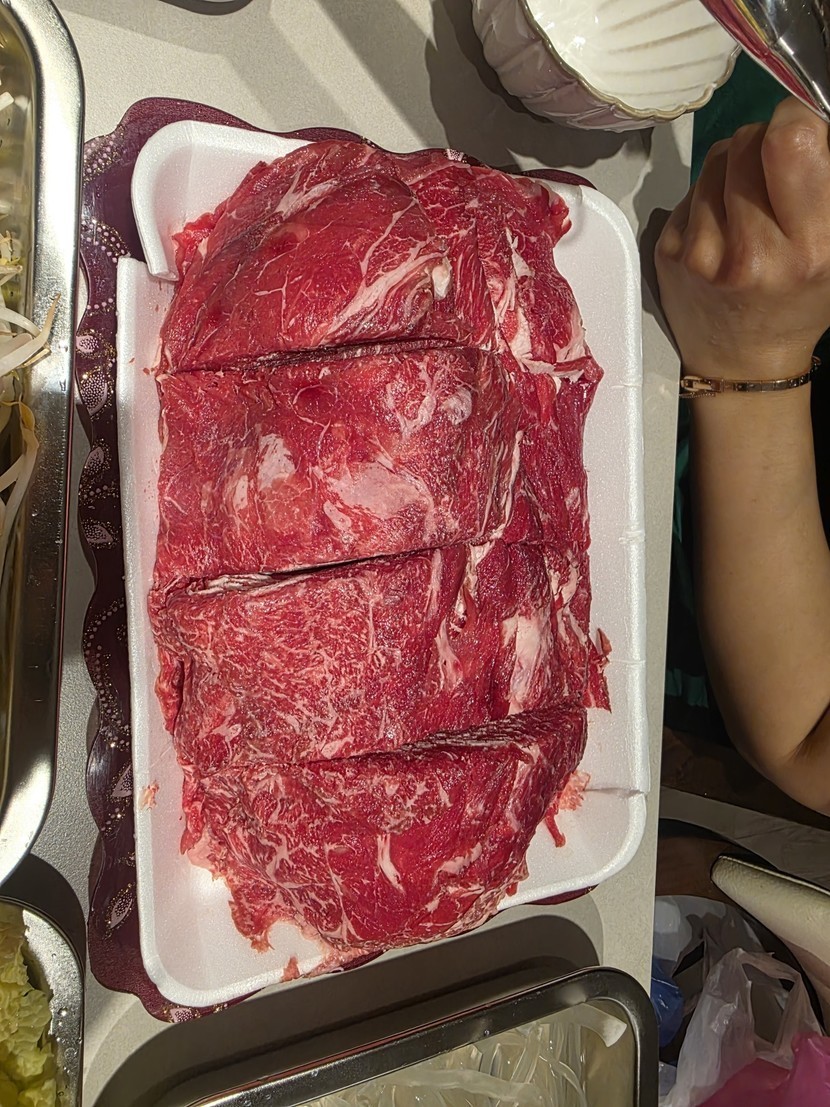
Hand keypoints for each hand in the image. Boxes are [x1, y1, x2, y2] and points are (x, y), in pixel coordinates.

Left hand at [656, 97, 829, 380]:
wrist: (745, 362)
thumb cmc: (800, 299)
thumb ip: (823, 180)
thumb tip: (803, 115)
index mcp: (810, 248)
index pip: (791, 140)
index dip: (794, 119)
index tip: (798, 131)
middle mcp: (753, 252)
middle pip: (747, 142)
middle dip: (763, 142)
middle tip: (773, 173)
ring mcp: (702, 255)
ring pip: (715, 160)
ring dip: (733, 167)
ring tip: (747, 203)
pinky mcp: (669, 254)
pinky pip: (691, 190)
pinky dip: (708, 195)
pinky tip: (721, 226)